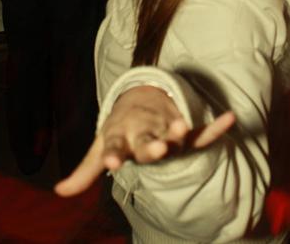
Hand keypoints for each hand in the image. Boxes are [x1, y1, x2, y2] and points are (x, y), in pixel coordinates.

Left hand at [55, 85, 234, 196]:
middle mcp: (143, 131)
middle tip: (156, 149)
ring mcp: (164, 128)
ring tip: (182, 128)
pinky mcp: (183, 129)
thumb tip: (59, 191)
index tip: (112, 161)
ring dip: (177, 131)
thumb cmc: (120, 130)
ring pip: (172, 133)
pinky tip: (230, 119)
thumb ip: (85, 170)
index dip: (113, 153)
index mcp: (121, 137)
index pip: (116, 146)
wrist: (139, 96)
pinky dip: (216, 127)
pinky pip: (201, 131)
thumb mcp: (101, 146)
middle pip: (147, 140)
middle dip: (151, 145)